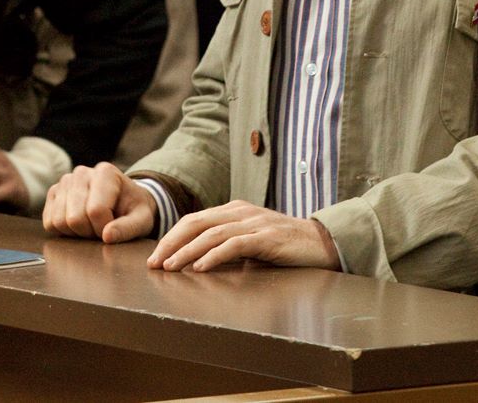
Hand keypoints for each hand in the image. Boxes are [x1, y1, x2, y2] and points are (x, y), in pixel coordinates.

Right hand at [42, 162, 155, 243]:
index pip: (96, 211)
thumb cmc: (133, 210)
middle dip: (90, 232)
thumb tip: (107, 236)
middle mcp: (81, 172)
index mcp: (105, 172)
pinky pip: (49, 223)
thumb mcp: (142, 219)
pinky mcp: (53, 194)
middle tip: (102, 229)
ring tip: (91, 226)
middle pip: (75, 218)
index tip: (114, 229)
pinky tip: (79, 225)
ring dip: (76, 233)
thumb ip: (128, 228)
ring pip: (59, 221)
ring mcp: (64, 182)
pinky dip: (63, 231)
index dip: (105, 230)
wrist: (123, 201)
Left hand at [147, 200, 340, 272]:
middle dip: (171, 243)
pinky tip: (200, 267)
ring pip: (211, 234)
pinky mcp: (267, 238)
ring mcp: (254, 223)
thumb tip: (196, 260)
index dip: (172, 237)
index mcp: (234, 210)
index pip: (194, 220)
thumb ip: (227, 243)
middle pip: (196, 223)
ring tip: (170, 266)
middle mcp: (241, 212)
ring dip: (187, 251)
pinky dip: (214, 255)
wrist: (323, 243)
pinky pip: (234, 244)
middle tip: (154, 263)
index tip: (155, 256)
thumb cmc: (285, 245)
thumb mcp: (251, 240)